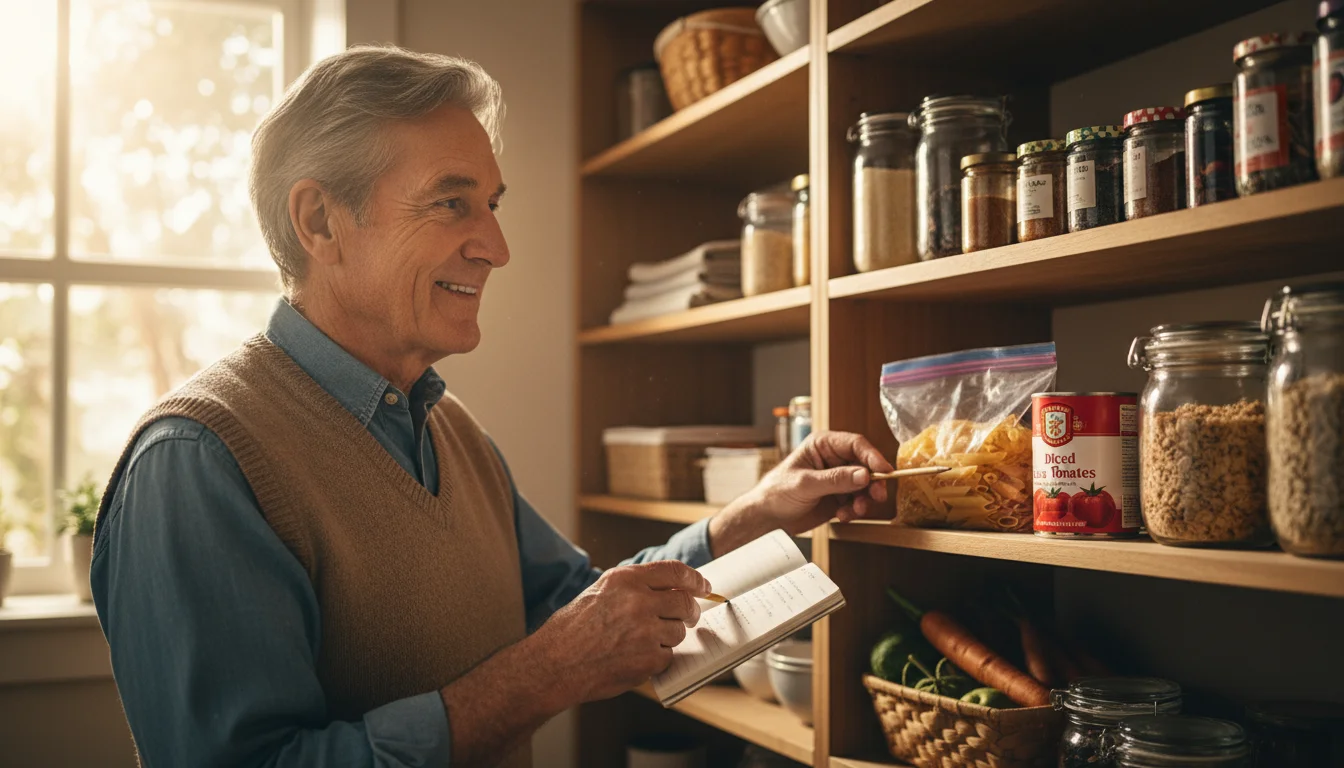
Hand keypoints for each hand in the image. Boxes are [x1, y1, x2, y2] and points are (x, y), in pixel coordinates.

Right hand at [529, 561, 710, 705]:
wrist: (554, 663)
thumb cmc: (572, 628)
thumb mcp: (601, 591)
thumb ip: (635, 586)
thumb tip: (669, 590)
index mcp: (626, 579)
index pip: (674, 572)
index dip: (694, 580)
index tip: (703, 587)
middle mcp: (639, 601)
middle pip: (684, 603)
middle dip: (690, 612)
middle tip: (688, 618)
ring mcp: (645, 630)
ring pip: (678, 631)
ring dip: (668, 637)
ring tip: (642, 642)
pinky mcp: (648, 658)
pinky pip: (667, 656)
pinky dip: (656, 659)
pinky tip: (634, 658)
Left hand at [710, 431, 894, 550]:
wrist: (767, 519)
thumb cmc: (776, 493)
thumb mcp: (806, 484)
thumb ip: (835, 479)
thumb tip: (864, 475)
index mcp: (822, 445)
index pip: (855, 444)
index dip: (872, 457)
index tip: (884, 471)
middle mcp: (833, 459)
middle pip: (865, 465)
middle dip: (872, 482)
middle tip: (875, 496)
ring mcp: (837, 479)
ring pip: (864, 486)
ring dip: (863, 499)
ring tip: (854, 510)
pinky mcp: (838, 497)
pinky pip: (857, 501)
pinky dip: (854, 510)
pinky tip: (842, 515)